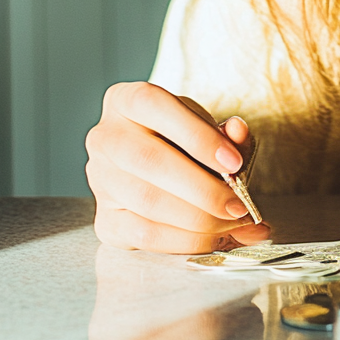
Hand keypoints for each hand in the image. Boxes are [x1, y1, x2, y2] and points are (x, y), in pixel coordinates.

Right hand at [85, 81, 270, 252]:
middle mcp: (105, 137)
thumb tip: (238, 132)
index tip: (234, 163)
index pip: (154, 107)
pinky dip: (185, 240)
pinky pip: (144, 234)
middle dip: (203, 189)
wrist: (166, 168)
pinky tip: (214, 236)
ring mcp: (100, 180)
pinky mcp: (106, 219)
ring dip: (199, 218)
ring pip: (147, 202)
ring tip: (233, 221)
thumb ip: (227, 131)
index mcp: (128, 100)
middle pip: (150, 161)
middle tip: (239, 205)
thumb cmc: (189, 141)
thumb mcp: (211, 126)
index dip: (197, 136)